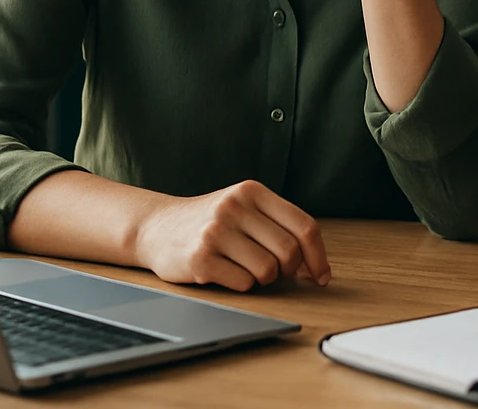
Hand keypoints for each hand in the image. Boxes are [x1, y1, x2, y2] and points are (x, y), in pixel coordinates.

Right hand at [132, 180, 330, 291]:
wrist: (156, 228)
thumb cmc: (210, 222)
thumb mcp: (244, 209)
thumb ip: (279, 226)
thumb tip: (315, 267)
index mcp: (253, 192)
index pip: (304, 226)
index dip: (318, 256)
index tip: (321, 276)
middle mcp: (235, 207)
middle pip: (289, 251)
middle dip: (289, 270)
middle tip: (276, 272)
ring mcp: (216, 232)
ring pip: (268, 270)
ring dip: (263, 279)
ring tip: (245, 268)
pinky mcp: (200, 258)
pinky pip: (243, 283)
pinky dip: (241, 285)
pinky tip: (225, 272)